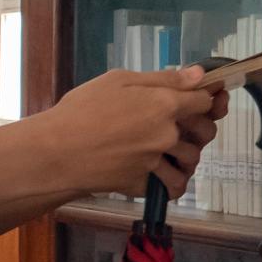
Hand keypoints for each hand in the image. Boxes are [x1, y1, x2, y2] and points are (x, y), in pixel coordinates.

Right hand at [35, 66, 229, 198]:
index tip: (202, 99)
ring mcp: (157, 162)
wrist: (54, 152)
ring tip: (171, 151)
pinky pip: (173, 186)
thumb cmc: (81, 110)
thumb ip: (163, 79)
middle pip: (206, 132)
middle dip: (200, 129)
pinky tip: (163, 175)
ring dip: (187, 156)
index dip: (206, 98)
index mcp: (164, 104)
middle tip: (185, 127)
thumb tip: (199, 75)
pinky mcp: (145, 185)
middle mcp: (167, 134)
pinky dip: (172, 182)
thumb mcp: (119, 81)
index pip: (204, 102)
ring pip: (191, 161)